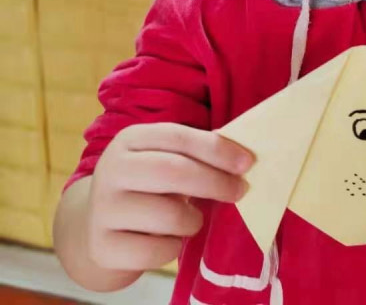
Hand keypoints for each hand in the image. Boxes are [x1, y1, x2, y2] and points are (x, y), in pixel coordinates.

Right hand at [88, 123, 252, 271]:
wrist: (96, 228)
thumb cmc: (147, 187)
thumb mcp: (163, 160)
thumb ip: (196, 155)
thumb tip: (243, 160)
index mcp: (131, 139)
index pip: (178, 137)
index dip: (216, 149)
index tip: (247, 162)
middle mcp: (112, 169)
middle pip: (173, 171)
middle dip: (214, 182)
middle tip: (239, 191)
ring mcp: (104, 209)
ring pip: (168, 214)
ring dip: (193, 220)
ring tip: (193, 219)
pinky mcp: (103, 247)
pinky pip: (156, 250)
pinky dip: (173, 247)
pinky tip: (169, 239)